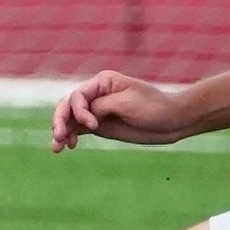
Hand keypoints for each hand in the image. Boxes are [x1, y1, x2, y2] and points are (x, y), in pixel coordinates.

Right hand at [49, 70, 189, 151]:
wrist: (172, 122)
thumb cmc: (153, 108)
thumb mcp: (127, 104)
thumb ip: (101, 107)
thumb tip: (81, 115)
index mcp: (103, 82)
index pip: (78, 95)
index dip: (79, 111)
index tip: (93, 125)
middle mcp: (96, 94)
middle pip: (67, 105)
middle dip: (60, 120)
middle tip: (59, 137)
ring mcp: (96, 111)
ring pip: (69, 119)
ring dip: (60, 131)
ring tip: (56, 148)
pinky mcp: (99, 126)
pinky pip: (77, 130)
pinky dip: (69, 137)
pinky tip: (65, 148)